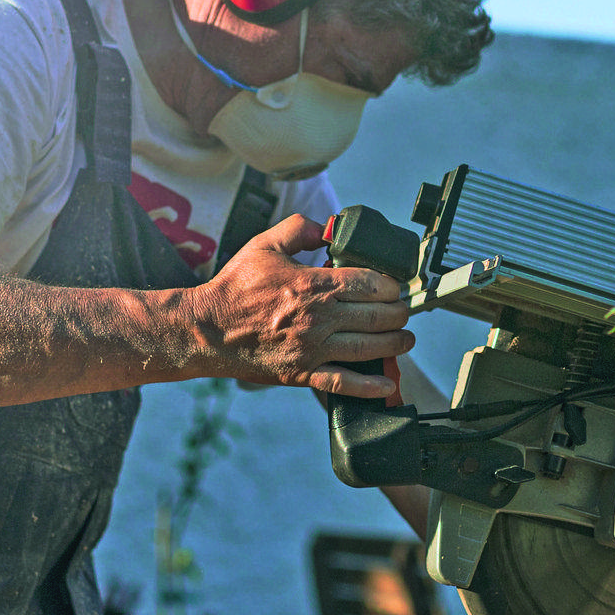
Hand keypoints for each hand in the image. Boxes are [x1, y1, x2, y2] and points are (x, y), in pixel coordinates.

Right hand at [192, 214, 412, 397]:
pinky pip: (344, 382)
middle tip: (404, 311)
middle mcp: (318, 317)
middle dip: (399, 313)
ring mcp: (312, 348)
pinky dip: (369, 386)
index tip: (394, 287)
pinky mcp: (302, 373)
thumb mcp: (264, 245)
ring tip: (406, 339)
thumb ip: (299, 229)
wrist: (208, 330)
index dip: (390, 286)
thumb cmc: (235, 287)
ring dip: (395, 344)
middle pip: (377, 316)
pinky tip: (387, 385)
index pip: (369, 284)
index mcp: (312, 284)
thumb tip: (327, 227)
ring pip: (369, 348)